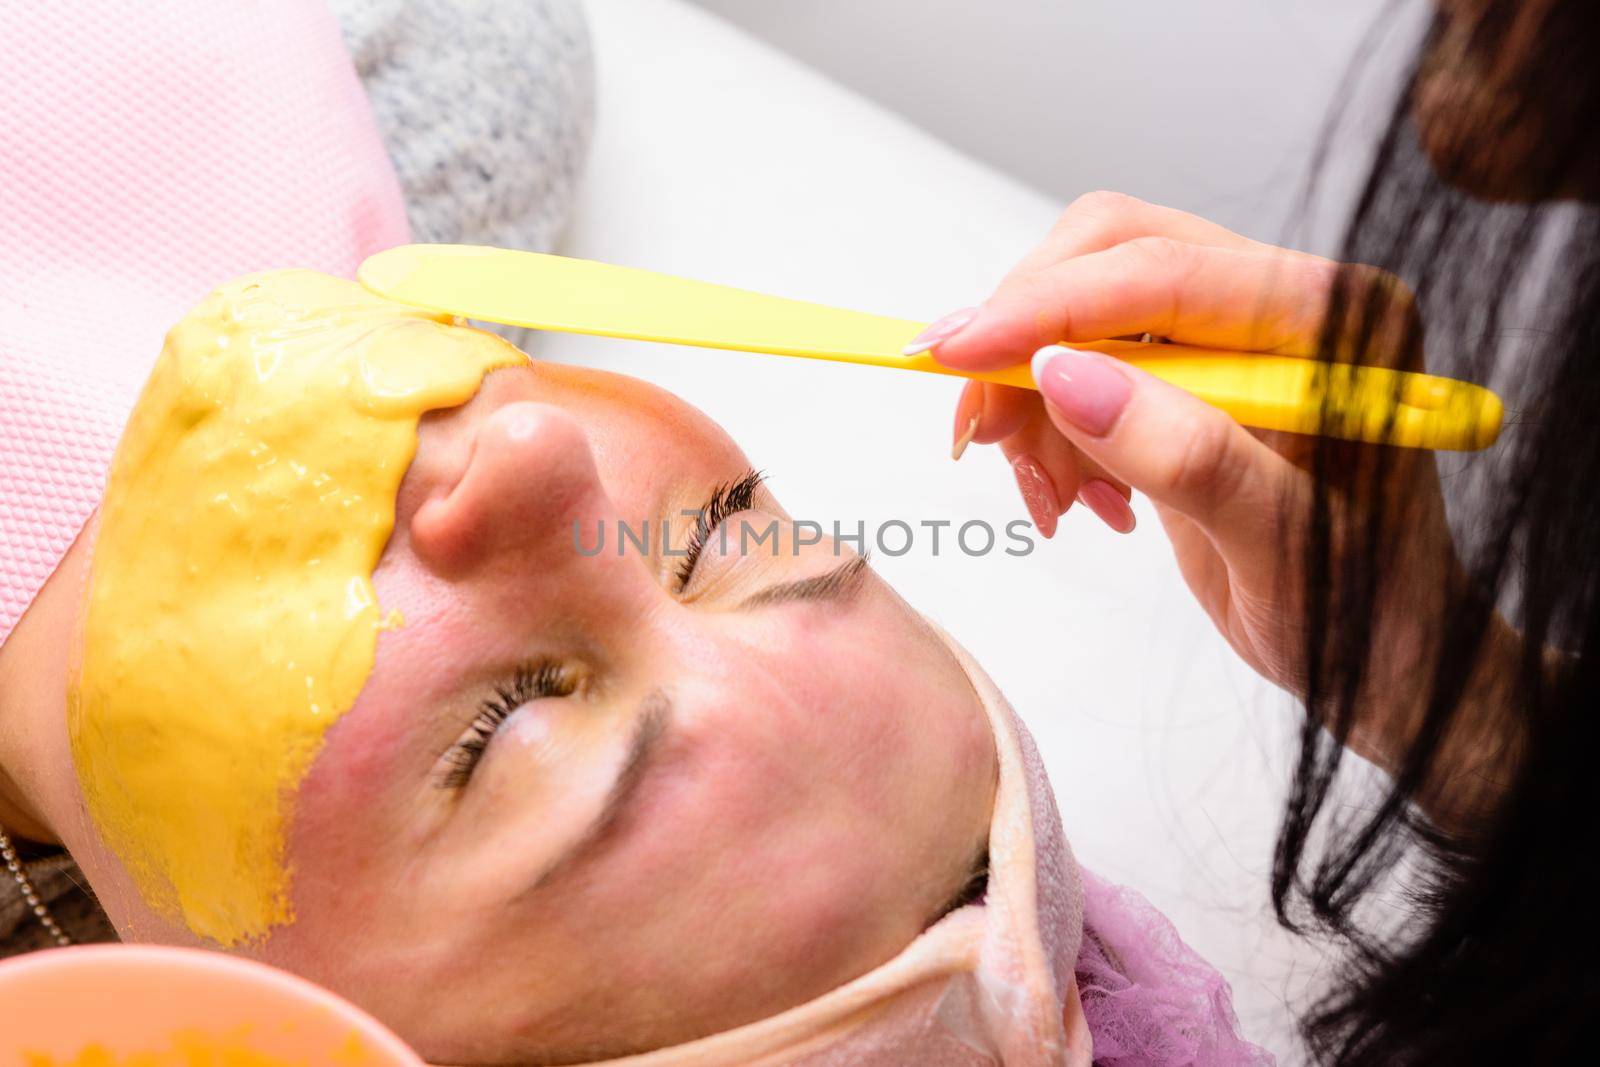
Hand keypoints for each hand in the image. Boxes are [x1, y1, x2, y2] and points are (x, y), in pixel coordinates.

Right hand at [921, 193, 1464, 760]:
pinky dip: (1052, 428)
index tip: (956, 352)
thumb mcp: (1280, 545)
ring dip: (1033, 402)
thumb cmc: (1361, 610)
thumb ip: (1187, 454)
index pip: (1163, 273)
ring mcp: (1236, 339)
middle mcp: (1284, 305)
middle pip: (1111, 260)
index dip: (1046, 306)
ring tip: (1054, 500)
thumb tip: (1065, 375)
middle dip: (1026, 340)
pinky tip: (1079, 498)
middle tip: (978, 432)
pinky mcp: (1194, 380)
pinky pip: (1088, 367)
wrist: (1381, 659)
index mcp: (1334, 319)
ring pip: (1084, 314)